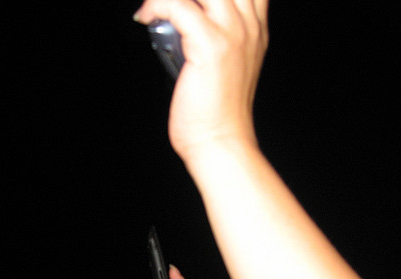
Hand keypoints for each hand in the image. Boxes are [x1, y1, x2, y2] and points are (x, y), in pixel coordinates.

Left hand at [134, 0, 268, 160]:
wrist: (221, 142)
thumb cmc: (215, 110)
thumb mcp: (222, 64)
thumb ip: (211, 34)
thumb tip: (175, 15)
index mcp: (254, 27)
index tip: (183, 0)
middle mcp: (248, 24)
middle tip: (168, 1)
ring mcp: (233, 32)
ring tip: (155, 6)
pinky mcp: (212, 45)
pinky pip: (177, 5)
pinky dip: (155, 6)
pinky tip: (145, 17)